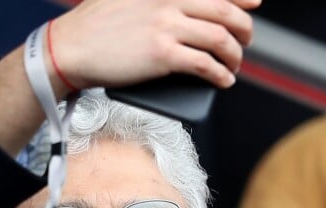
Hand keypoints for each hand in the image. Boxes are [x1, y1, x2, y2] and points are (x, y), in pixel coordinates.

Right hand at [49, 0, 261, 93]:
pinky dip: (220, 74)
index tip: (255, 2)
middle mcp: (169, 3)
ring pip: (219, 39)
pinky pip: (205, 64)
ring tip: (234, 67)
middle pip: (224, 11)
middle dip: (243, 28)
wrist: (70, 47)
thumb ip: (149, 2)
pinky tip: (224, 81)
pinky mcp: (162, 56)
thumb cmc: (91, 29)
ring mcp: (167, 28)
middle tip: (246, 42)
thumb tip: (172, 18)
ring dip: (234, 56)